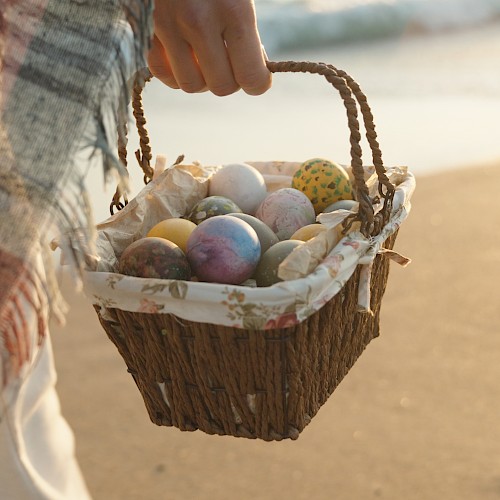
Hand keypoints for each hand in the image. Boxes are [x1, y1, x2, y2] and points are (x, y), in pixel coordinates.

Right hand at [147, 0, 271, 95]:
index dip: (258, 83)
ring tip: (206, 58)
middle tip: (231, 61)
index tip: (257, 75)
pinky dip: (174, 72)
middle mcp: (201, 22)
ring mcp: (169, 25)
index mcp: (235, 11)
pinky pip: (161, 72)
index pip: (251, 78)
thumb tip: (254, 72)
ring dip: (202, 78)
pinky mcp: (147, 26)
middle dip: (230, 80)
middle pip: (222, 87)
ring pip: (190, 85)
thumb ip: (248, 32)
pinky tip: (183, 56)